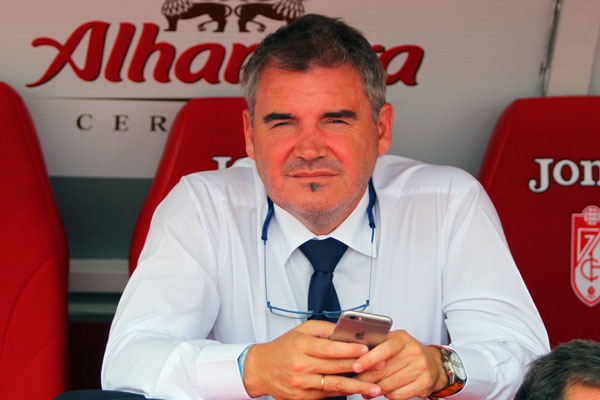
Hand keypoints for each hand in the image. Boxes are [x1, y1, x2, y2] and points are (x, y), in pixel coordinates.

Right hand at [243, 320, 382, 399]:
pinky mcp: (302, 398)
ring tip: (375, 388)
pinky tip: (357, 391)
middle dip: (360, 368)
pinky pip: (327, 394)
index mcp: (301, 346)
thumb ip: (324, 330)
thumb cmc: (283, 348)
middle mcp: (300, 366)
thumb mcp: (301, 331)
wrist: (260, 369)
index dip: (349, 349)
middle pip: (335, 368)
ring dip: (357, 387)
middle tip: (380, 367)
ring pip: (334, 385)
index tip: (366, 349)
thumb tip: (347, 331)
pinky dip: (343, 392)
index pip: (329, 348)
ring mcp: (301, 384)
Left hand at [352, 330, 446, 399]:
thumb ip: (377, 345)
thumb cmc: (406, 351)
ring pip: (389, 384)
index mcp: (403, 338)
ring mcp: (421, 368)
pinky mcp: (424, 383)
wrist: (433, 363)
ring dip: (374, 389)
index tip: (355, 367)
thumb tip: (353, 354)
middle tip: (354, 381)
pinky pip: (398, 394)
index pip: (384, 348)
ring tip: (365, 390)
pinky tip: (382, 392)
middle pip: (383, 370)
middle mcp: (413, 351)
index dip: (368, 359)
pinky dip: (387, 395)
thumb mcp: (394, 341)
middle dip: (365, 378)